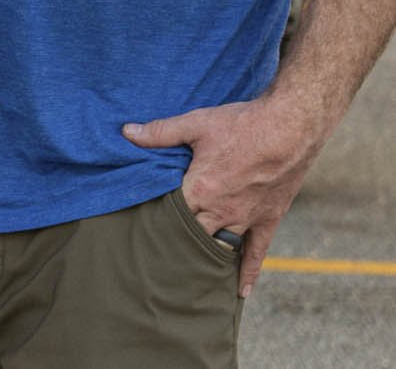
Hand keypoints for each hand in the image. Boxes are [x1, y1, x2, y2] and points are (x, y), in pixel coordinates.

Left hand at [126, 92, 334, 295]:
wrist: (290, 128)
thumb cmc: (241, 124)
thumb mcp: (195, 124)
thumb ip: (159, 132)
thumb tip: (126, 132)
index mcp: (200, 189)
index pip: (170, 214)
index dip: (155, 221)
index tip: (139, 229)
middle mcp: (222, 210)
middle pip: (192, 236)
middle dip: (175, 244)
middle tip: (157, 256)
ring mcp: (246, 218)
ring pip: (220, 248)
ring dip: (204, 260)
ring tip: (186, 275)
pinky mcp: (268, 220)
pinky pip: (257, 252)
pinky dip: (248, 272)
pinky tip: (240, 291)